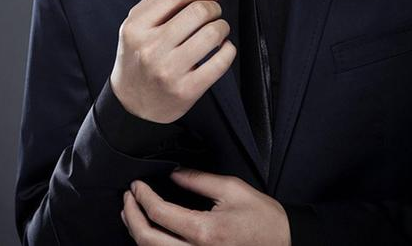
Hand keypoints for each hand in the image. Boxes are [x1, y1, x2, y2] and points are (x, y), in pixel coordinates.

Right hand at [110, 0, 235, 122]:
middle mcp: (151, 48)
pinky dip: (228, 50)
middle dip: (214, 7)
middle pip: (197, 12)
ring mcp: (169, 71)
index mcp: (136, 28)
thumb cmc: (137, 57)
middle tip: (215, 12)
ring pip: (212, 34)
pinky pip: (220, 62)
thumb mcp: (137, 24)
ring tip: (219, 29)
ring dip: (223, 26)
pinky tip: (223, 48)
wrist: (132, 105)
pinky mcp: (186, 90)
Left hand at [121, 167, 290, 245]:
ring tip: (131, 213)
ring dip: (137, 233)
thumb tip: (173, 172)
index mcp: (205, 231)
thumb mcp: (231, 188)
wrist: (284, 243)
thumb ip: (199, 180)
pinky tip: (149, 233)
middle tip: (127, 198)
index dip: (142, 196)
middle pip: (148, 240)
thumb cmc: (262, 217)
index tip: (136, 185)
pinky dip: (153, 245)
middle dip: (131, 216)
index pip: (160, 213)